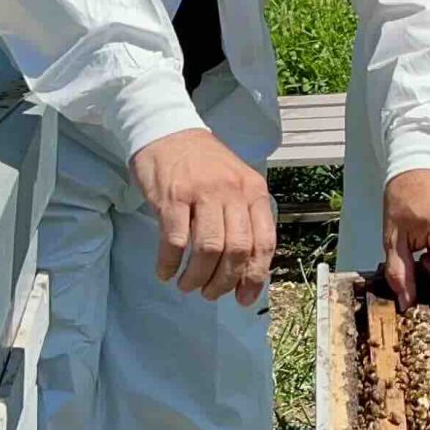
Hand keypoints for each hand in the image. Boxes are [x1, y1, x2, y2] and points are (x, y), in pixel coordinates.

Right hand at [131, 130, 274, 305]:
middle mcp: (232, 192)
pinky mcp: (172, 196)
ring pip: (209, 249)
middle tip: (209, 293)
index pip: (264, 242)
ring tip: (188, 285)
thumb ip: (243, 220)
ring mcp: (202, 193)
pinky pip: (175, 240)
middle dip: (224, 281)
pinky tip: (165, 271)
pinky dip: (170, 263)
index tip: (243, 298)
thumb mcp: (235, 184)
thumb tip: (245, 272)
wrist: (167, 130)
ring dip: (197, 277)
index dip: (256, 277)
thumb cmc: (203, 164)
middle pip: (237, 250)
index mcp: (254, 191)